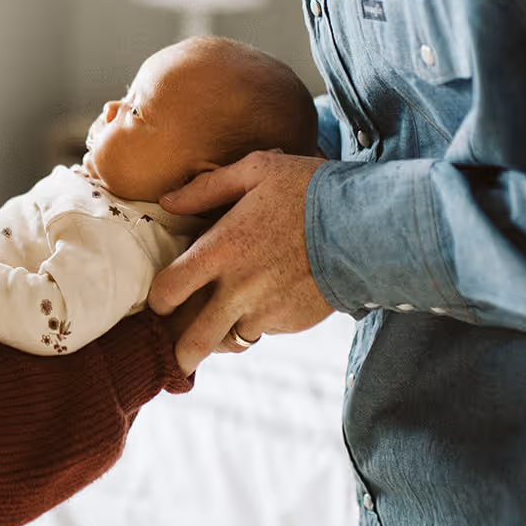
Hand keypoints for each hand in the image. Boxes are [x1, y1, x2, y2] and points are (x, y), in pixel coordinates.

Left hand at [149, 151, 331, 373]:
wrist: (367, 225)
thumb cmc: (308, 190)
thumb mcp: (256, 172)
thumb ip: (206, 188)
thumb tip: (167, 201)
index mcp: (221, 249)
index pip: (168, 291)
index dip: (159, 300)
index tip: (163, 299)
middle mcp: (238, 288)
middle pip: (193, 341)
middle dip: (180, 353)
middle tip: (178, 353)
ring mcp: (266, 310)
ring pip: (229, 341)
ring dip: (222, 335)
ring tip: (220, 325)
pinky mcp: (291, 322)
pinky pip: (262, 331)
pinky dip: (258, 322)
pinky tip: (266, 301)